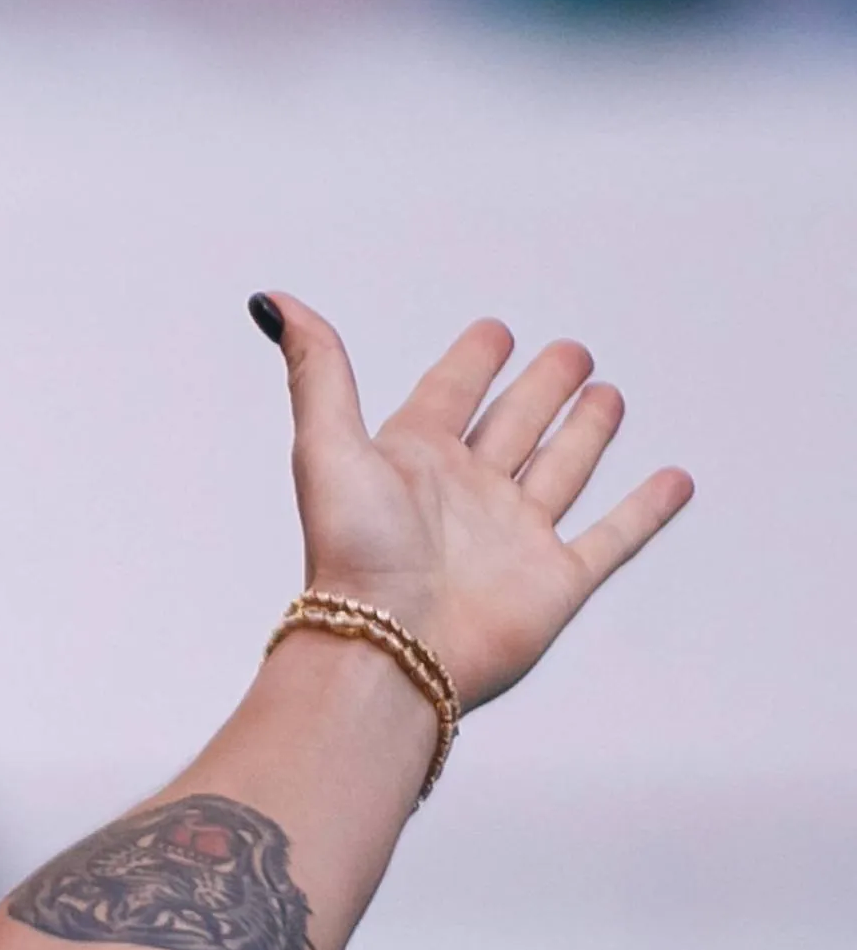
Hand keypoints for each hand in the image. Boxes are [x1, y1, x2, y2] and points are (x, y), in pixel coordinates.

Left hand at [260, 294, 693, 706]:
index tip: (494, 331)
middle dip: (542, 387)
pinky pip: (613, 537)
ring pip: (561, 469)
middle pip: (515, 425)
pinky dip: (644, 509)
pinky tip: (672, 480)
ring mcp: (513, 537)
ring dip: (586, 432)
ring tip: (608, 394)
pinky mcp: (554, 580)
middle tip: (571, 351)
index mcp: (413, 461)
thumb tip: (276, 302)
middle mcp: (465, 495)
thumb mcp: (327, 444)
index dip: (471, 362)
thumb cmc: (353, 555)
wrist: (389, 647)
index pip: (450, 394)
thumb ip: (318, 370)